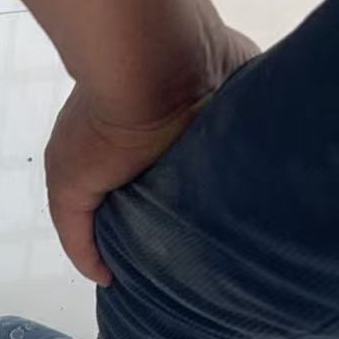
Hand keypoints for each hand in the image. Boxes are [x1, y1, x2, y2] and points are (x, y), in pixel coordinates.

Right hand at [45, 21, 258, 283]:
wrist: (156, 61)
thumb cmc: (108, 127)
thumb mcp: (69, 188)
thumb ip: (78, 233)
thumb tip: (106, 277)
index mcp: (123, 151)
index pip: (138, 199)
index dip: (149, 231)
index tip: (168, 270)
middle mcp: (161, 134)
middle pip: (181, 187)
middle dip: (194, 216)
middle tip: (214, 257)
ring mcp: (202, 115)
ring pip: (220, 167)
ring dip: (228, 189)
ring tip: (247, 228)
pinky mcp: (239, 99)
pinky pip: (256, 135)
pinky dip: (260, 158)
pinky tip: (270, 191)